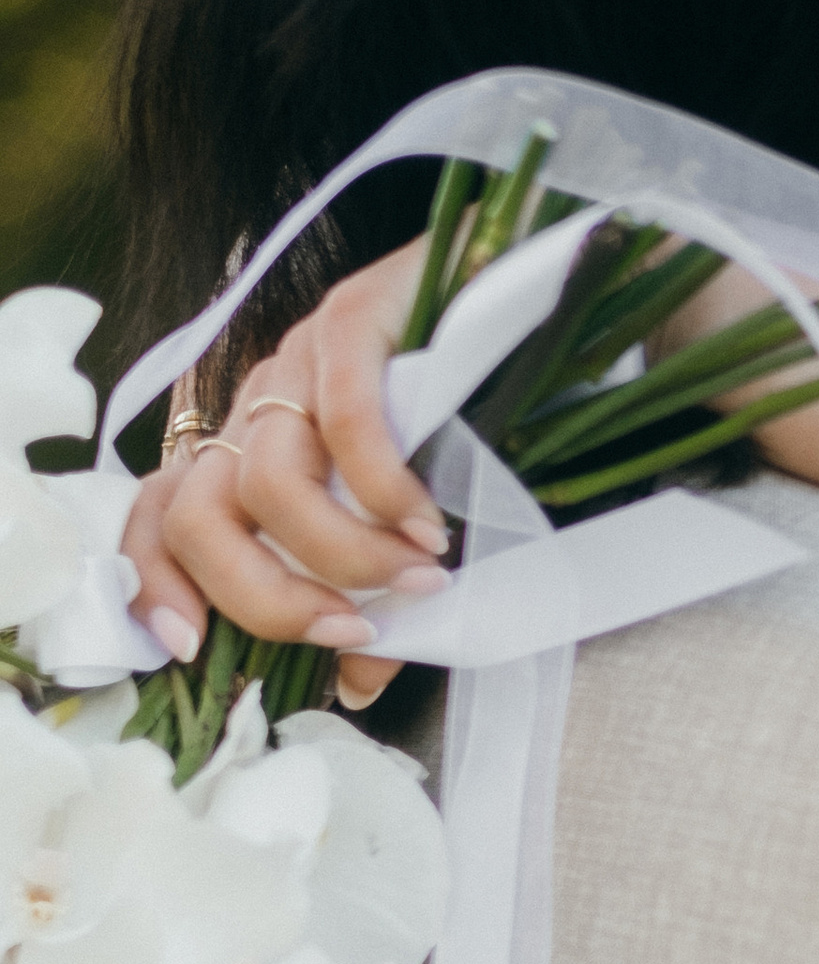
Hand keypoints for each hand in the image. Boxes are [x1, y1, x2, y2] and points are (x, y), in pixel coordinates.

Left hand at [124, 239, 438, 713]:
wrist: (519, 282)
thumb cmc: (465, 408)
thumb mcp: (402, 520)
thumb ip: (375, 597)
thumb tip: (359, 681)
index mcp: (251, 449)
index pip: (158, 516)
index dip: (155, 584)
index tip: (194, 648)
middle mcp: (256, 405)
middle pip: (197, 518)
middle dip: (266, 599)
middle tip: (351, 631)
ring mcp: (298, 359)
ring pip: (269, 485)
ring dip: (344, 555)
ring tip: (421, 578)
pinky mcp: (351, 319)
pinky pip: (345, 424)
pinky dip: (386, 493)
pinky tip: (431, 525)